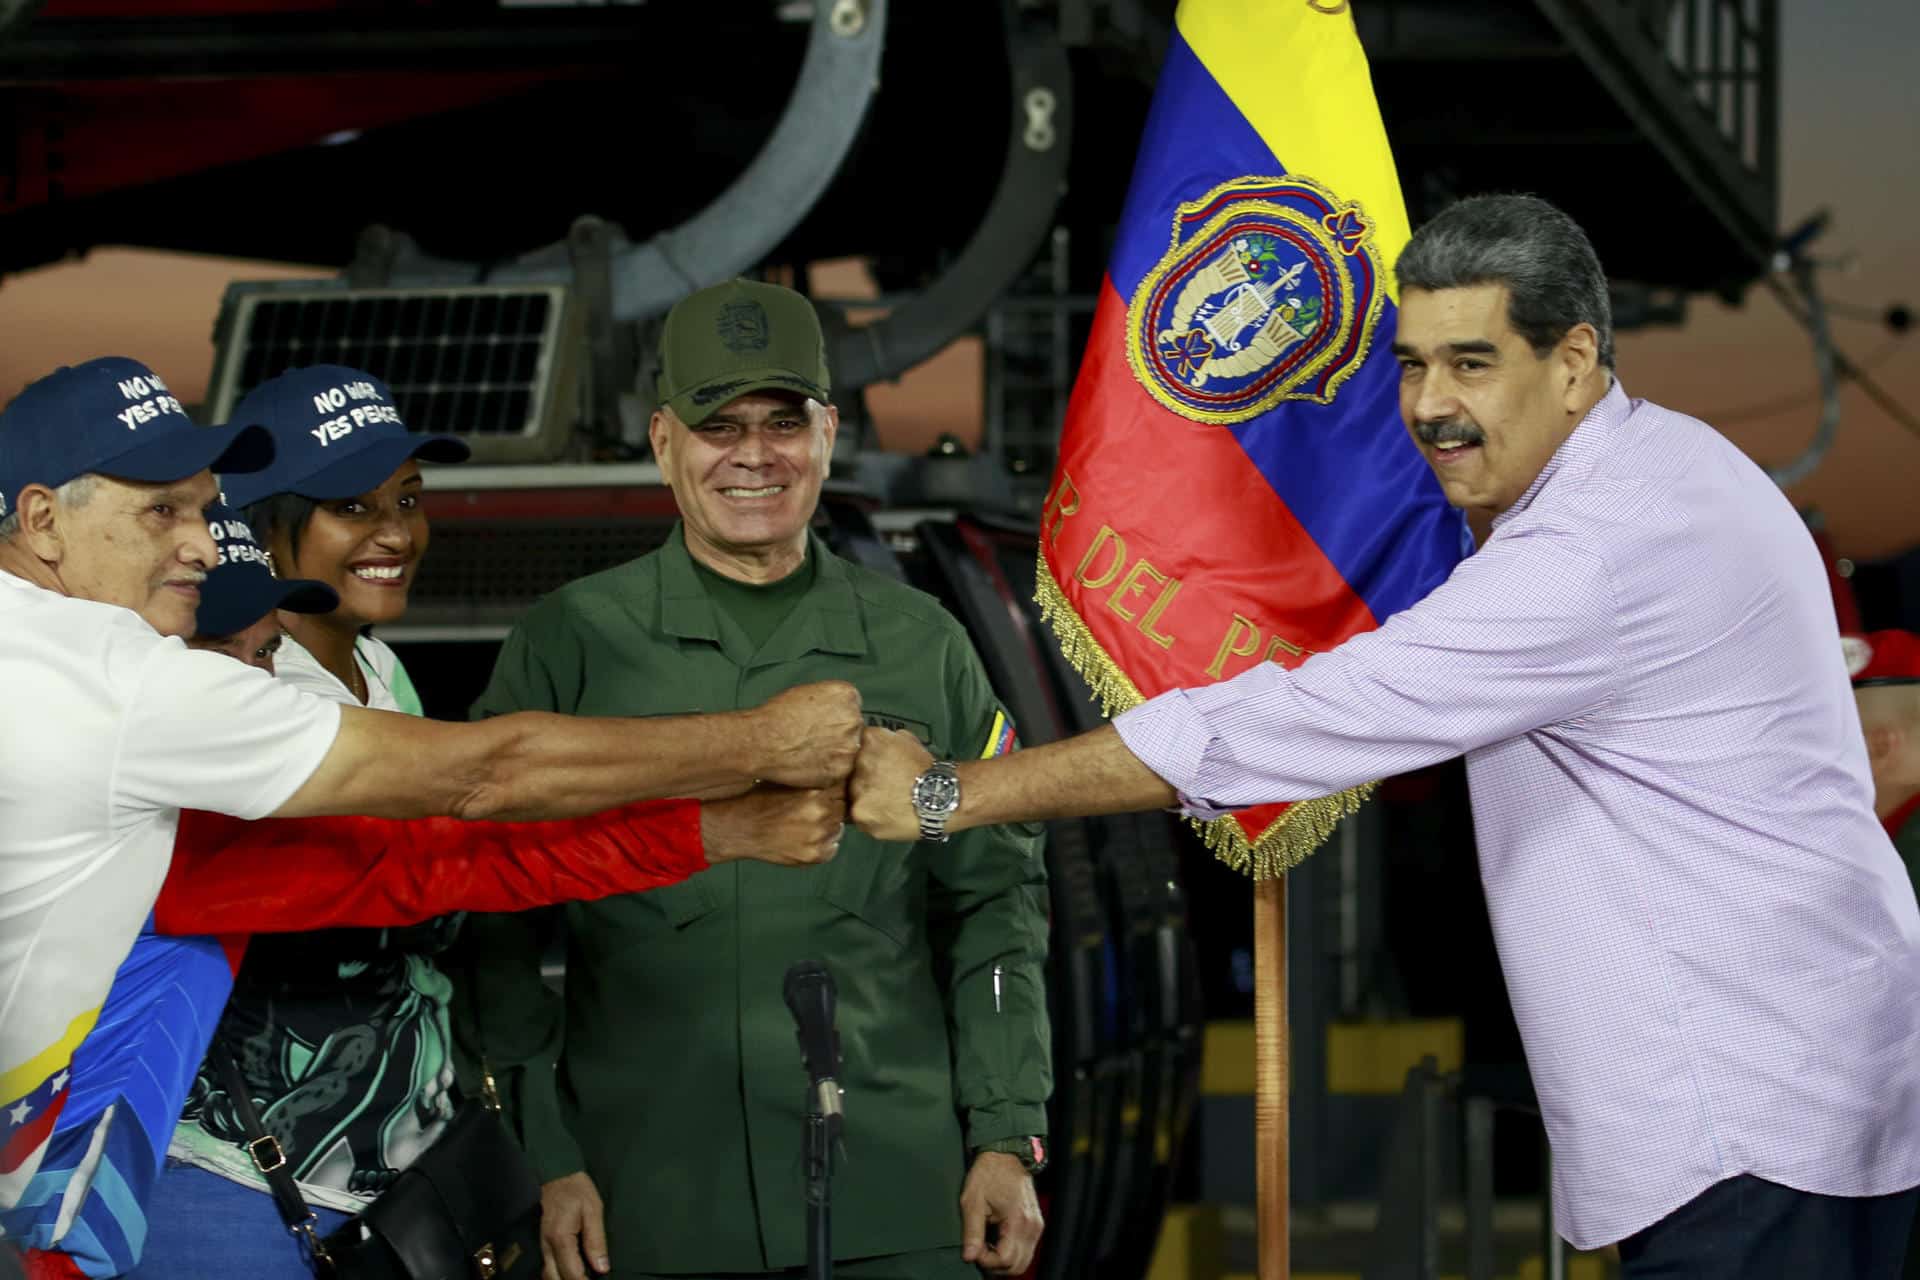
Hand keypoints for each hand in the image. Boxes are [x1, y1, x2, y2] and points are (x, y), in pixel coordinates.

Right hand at [540, 1171, 608, 1279]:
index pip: (571, 1273)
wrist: (558, 1175)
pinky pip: (547, 1266)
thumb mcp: (593, 1211)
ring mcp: (542, 1245)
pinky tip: (570, 1272)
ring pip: (547, 1275)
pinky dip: (557, 1274)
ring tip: (582, 1277)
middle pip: (554, 1279)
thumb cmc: (578, 1191)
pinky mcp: (542, 1242)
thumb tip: (602, 1268)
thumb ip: (596, 1241)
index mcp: (560, 1238)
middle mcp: (547, 1245)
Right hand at [701, 785, 845, 865]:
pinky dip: (824, 843)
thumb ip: (814, 781)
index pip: (844, 787)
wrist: (741, 828)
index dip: (835, 789)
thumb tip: (836, 777)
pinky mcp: (815, 855)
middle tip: (815, 809)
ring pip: (839, 828)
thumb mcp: (788, 781)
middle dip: (834, 806)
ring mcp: (819, 836)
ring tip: (806, 823)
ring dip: (829, 825)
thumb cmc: (760, 801)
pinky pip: (832, 847)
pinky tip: (806, 837)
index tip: (827, 791)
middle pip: (844, 807)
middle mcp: (821, 813)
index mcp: (815, 791)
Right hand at [748, 681, 862, 787]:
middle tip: (817, 740)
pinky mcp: (841, 770)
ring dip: (835, 754)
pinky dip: (828, 770)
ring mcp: (849, 747)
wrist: (763, 742)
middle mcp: (853, 720)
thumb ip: (829, 700)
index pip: (853, 707)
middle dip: (839, 735)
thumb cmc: (777, 717)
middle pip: (855, 729)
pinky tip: (810, 764)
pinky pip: (840, 771)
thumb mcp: (806, 692)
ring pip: (849, 752)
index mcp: (847, 696)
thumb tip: (835, 709)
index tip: (826, 723)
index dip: (837, 717)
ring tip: (811, 753)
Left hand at [849, 726, 932, 841]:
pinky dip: (870, 817)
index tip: (876, 767)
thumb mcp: (907, 740)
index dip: (865, 760)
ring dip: (865, 799)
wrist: (943, 797)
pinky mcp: (860, 813)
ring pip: (853, 795)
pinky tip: (887, 814)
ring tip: (888, 802)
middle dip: (863, 779)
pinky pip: (858, 816)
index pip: (855, 747)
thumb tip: (874, 743)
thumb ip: (885, 741)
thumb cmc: (927, 769)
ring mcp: (857, 788)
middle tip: (884, 787)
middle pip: (851, 771)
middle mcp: (859, 761)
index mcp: (870, 739)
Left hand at [959, 1151, 1043, 1274]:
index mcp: (1018, 1221)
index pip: (1005, 1260)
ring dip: (1003, 1262)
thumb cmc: (989, 1174)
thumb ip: (972, 1231)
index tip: (973, 1249)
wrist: (1006, 1156)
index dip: (986, 1260)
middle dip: (995, 1265)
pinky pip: (1026, 1251)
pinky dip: (1011, 1254)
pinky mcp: (1035, 1225)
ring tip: (986, 1246)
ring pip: (1023, 1262)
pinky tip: (996, 1241)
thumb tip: (969, 1256)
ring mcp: (1036, 1227)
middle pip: (1017, 1267)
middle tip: (978, 1251)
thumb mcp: (973, 1201)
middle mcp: (1032, 1227)